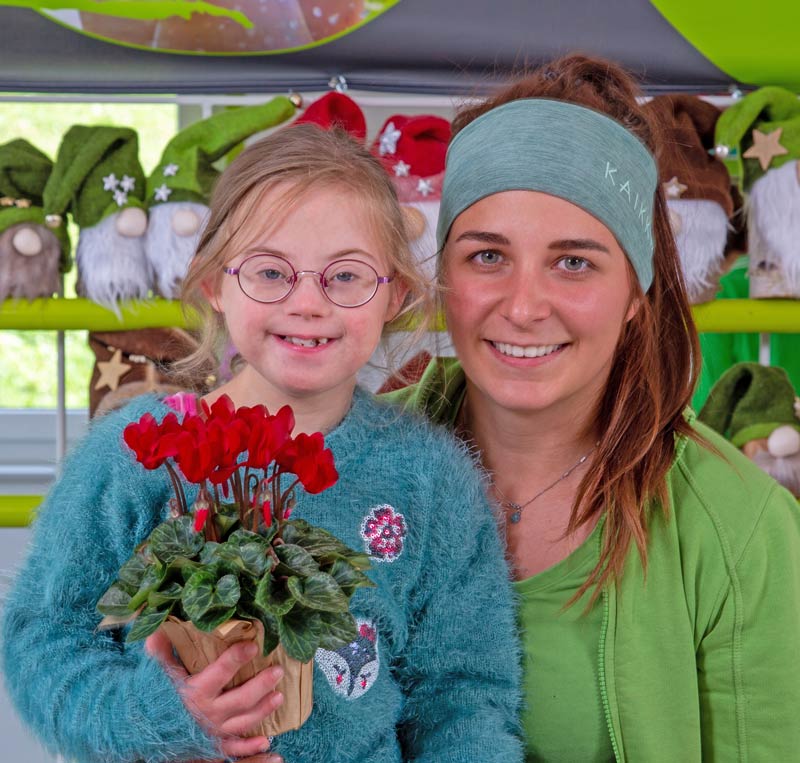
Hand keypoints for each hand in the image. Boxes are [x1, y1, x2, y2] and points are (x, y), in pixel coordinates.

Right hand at [146, 629, 284, 760]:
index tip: (253, 646)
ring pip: (242, 721)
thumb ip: (160, 651)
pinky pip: (233, 749)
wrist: (140, 731)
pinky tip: (267, 741)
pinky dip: (250, 747)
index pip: (220, 672)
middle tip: (278, 671)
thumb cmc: (153, 697)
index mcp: (194, 692)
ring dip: (263, 710)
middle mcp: (206, 713)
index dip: (236, 658)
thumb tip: (157, 627)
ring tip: (280, 696)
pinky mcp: (212, 746)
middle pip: (240, 699)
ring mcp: (211, 732)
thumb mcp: (156, 673)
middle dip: (261, 685)